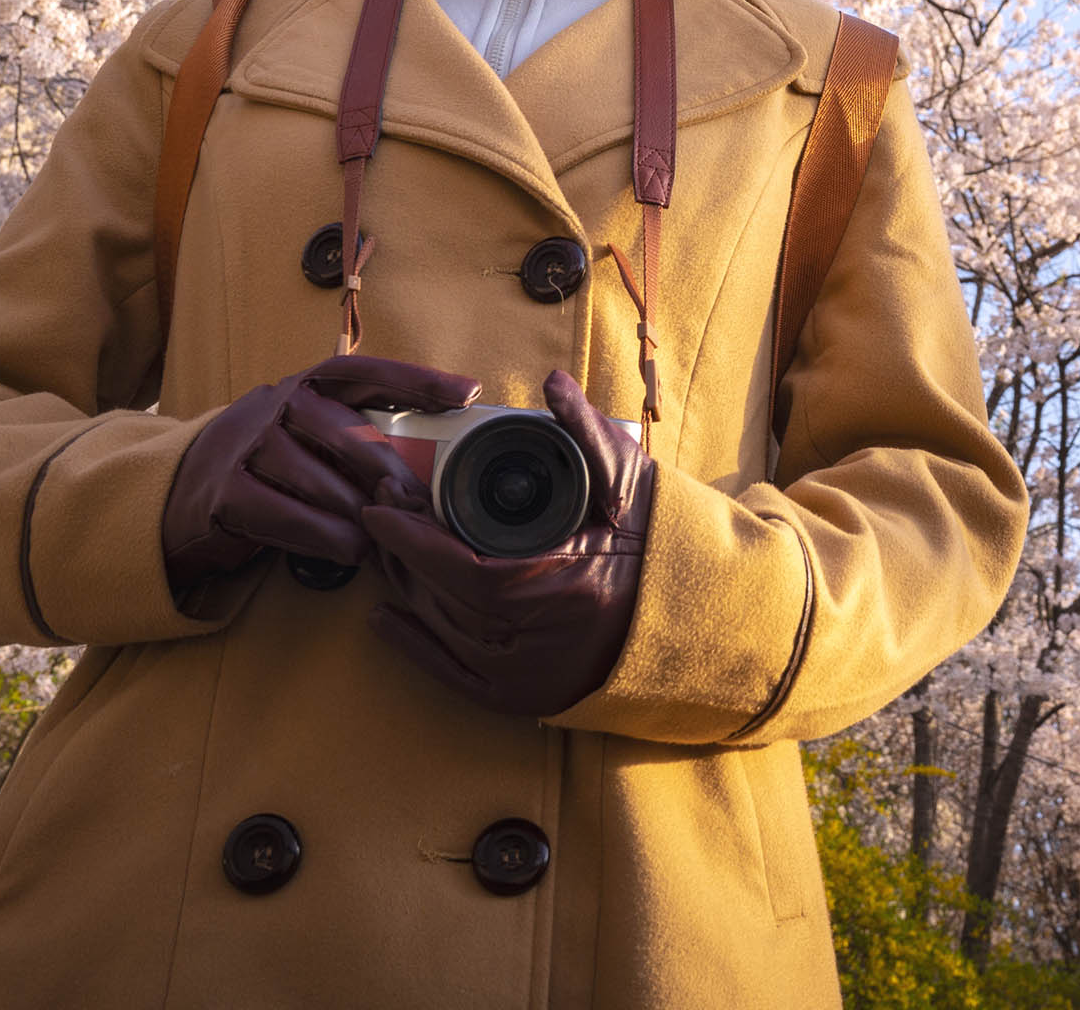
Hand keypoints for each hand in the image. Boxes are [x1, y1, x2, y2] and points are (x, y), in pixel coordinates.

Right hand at [161, 352, 474, 598]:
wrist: (181, 493)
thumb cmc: (270, 465)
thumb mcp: (309, 436)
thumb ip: (357, 437)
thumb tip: (434, 463)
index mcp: (306, 384)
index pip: (366, 373)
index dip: (417, 380)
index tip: (468, 393)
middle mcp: (275, 404)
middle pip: (345, 430)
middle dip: (389, 469)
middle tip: (419, 501)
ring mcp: (245, 446)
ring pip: (319, 479)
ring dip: (360, 514)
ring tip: (386, 537)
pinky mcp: (224, 494)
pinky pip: (285, 517)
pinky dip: (324, 538)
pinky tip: (350, 551)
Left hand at [362, 368, 654, 718]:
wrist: (699, 615)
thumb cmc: (663, 545)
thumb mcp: (631, 484)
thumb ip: (588, 434)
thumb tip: (553, 382)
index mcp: (563, 589)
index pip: (464, 567)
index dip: (413, 539)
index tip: (380, 506)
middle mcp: (540, 644)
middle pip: (445, 599)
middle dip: (402, 553)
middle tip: (379, 511)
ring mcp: (528, 678)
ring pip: (444, 631)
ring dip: (406, 588)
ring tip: (385, 549)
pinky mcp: (524, 698)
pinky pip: (452, 675)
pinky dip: (414, 646)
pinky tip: (386, 617)